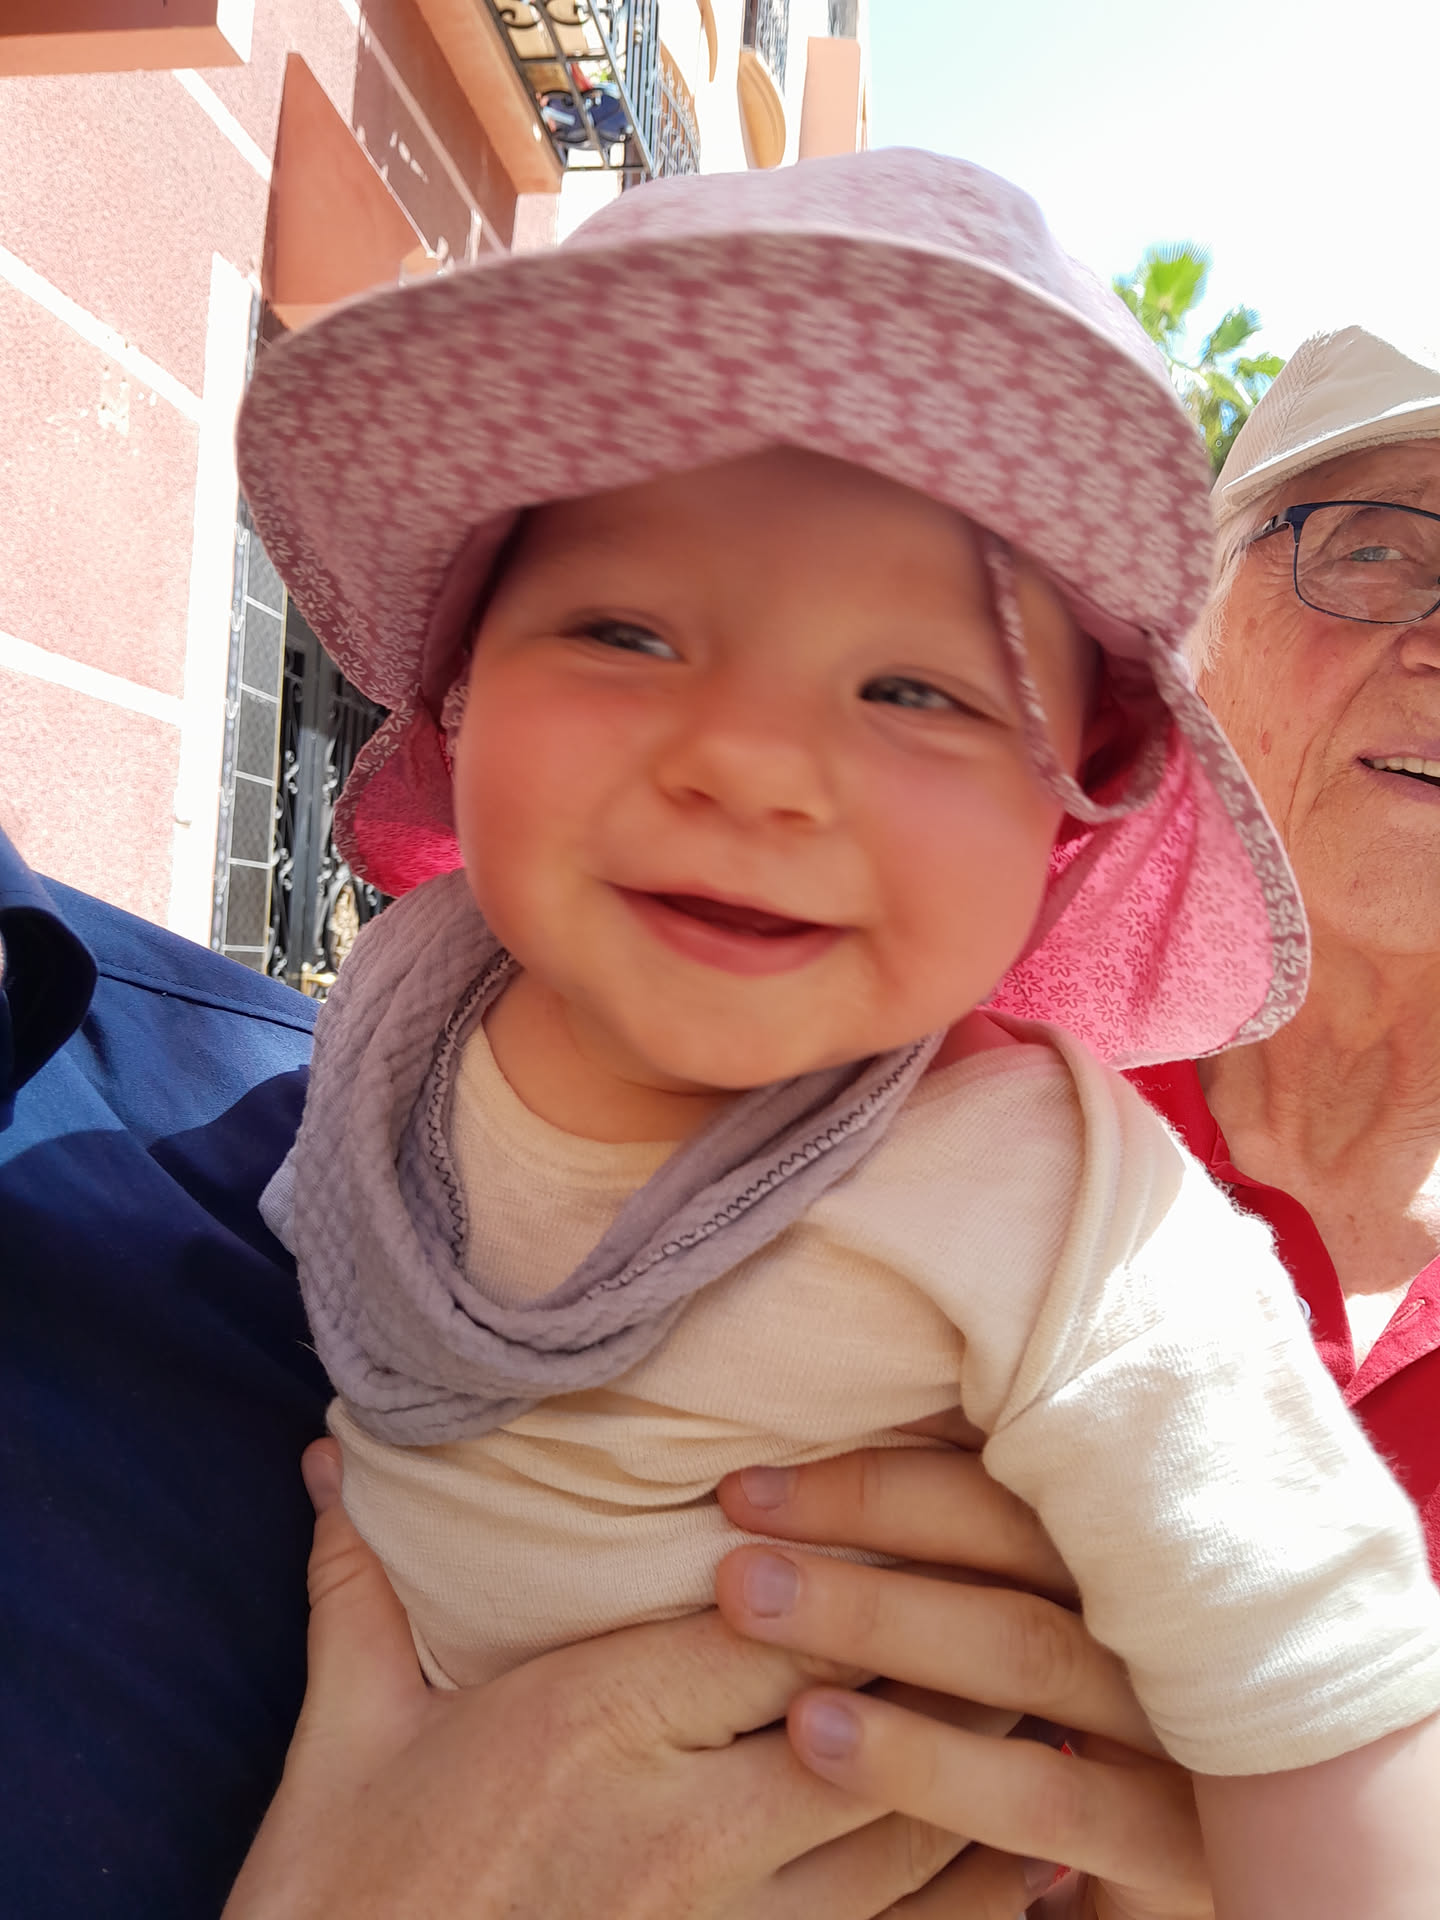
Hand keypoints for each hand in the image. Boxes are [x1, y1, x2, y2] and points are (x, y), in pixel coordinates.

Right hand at [224, 1442, 973, 1919]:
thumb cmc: (338, 1897)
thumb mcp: (345, 1736)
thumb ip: (360, 1588)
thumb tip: (331, 1459)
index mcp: (599, 1719)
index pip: (785, 1617)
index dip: (868, 1566)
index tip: (929, 1521)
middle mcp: (682, 1819)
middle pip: (874, 1713)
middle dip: (955, 1659)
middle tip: (1033, 1597)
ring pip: (907, 1836)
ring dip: (989, 1773)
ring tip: (1065, 1713)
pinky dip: (970, 1909)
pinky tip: (1032, 1875)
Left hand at [714, 1440, 1211, 1919]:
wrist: (1221, 1887)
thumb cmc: (1100, 1739)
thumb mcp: (1057, 1625)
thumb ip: (987, 1552)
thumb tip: (843, 1456)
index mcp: (1143, 1540)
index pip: (1012, 1464)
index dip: (885, 1459)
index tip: (755, 1475)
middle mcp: (1173, 1611)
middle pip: (1016, 1531)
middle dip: (870, 1511)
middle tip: (742, 1511)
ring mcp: (1186, 1726)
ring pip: (1021, 1647)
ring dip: (877, 1618)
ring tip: (754, 1605)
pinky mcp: (1176, 1844)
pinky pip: (1044, 1794)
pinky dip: (928, 1762)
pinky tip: (820, 1742)